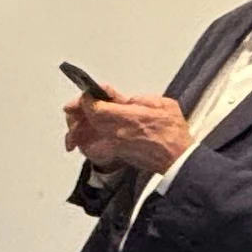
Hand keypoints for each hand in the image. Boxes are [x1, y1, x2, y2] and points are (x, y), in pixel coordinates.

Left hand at [65, 93, 189, 175]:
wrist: (177, 158)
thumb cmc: (173, 133)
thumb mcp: (162, 104)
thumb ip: (139, 99)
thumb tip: (124, 100)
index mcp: (128, 118)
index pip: (95, 108)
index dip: (87, 99)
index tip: (88, 93)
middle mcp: (117, 133)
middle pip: (86, 121)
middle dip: (77, 110)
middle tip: (73, 105)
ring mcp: (114, 145)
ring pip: (85, 136)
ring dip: (77, 127)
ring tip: (75, 119)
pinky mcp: (116, 154)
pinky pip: (92, 149)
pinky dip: (84, 142)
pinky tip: (81, 138)